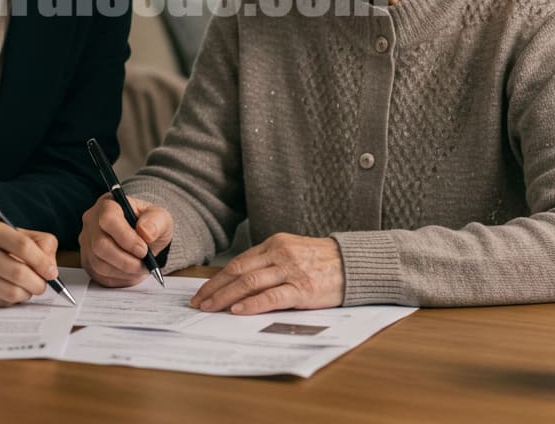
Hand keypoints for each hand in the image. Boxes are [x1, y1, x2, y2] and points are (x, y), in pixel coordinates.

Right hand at [0, 221, 58, 305]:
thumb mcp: (8, 233)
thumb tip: (51, 267)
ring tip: (27, 289)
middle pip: (18, 272)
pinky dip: (12, 300)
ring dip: (26, 294)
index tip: (52, 272)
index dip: (42, 261)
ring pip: (10, 291)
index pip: (22, 246)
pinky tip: (10, 292)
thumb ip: (37, 243)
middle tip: (42, 285)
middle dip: (38, 283)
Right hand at [79, 194, 172, 286]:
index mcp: (108, 204)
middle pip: (100, 245)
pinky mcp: (87, 260)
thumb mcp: (160, 217)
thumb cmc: (149, 224)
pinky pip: (98, 275)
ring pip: (98, 263)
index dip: (126, 238)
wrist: (144, 237)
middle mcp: (92, 221)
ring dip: (123, 271)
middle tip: (143, 264)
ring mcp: (87, 242)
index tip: (143, 250)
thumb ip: (156, 221)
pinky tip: (131, 273)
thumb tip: (146, 232)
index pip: (108, 219)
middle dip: (126, 260)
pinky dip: (118, 279)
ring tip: (140, 268)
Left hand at [190, 233, 343, 314]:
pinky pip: (272, 296)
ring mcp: (291, 271)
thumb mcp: (293, 252)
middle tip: (199, 303)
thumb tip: (240, 283)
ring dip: (226, 297)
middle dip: (215, 289)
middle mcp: (280, 254)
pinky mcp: (303, 289)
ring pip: (250, 283)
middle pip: (239, 272)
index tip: (203, 292)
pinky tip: (238, 310)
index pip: (238, 262)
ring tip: (210, 308)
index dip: (217, 278)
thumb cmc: (323, 261)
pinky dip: (252, 304)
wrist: (355, 263)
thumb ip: (269, 263)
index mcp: (275, 244)